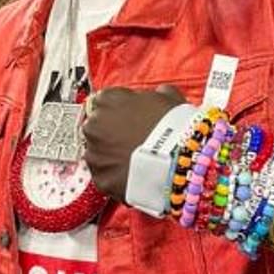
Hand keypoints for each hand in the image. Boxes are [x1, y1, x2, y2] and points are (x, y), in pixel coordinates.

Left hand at [83, 85, 185, 200]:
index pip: (103, 101)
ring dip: (110, 154)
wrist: (180, 163)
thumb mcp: (169, 97)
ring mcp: (95, 153)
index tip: (129, 117)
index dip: (119, 110)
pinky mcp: (101, 178)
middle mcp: (94, 125)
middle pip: (97, 126)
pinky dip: (115, 175)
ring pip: (97, 152)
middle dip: (111, 132)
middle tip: (133, 139)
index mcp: (108, 100)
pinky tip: (132, 173)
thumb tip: (158, 95)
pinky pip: (104, 175)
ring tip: (135, 158)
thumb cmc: (176, 128)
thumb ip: (155, 94)